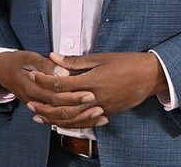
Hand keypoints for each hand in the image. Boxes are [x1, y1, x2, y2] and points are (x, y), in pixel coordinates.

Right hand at [0, 50, 102, 128]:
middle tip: (99, 104)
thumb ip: (46, 65)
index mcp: (30, 87)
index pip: (54, 96)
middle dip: (81, 109)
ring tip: (100, 116)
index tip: (89, 92)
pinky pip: (59, 121)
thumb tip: (63, 72)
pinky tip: (90, 121)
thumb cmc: (16, 61)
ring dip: (81, 120)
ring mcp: (38, 107)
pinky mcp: (42, 110)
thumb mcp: (29, 57)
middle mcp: (33, 101)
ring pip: (61, 121)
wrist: (1, 70)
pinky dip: (75, 123)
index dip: (73, 96)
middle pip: (59, 111)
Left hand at [32, 52, 167, 121]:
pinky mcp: (107, 113)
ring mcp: (102, 108)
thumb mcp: (99, 58)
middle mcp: (95, 98)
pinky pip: (85, 121)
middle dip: (45, 104)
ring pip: (73, 118)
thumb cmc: (126, 63)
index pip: (61, 84)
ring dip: (54, 118)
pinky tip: (60, 122)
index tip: (34, 75)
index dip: (44, 80)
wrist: (150, 76)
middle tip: (30, 102)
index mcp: (91, 81)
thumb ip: (75, 61)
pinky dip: (71, 123)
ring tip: (40, 116)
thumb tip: (53, 57)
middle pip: (64, 106)